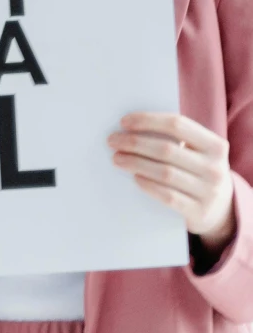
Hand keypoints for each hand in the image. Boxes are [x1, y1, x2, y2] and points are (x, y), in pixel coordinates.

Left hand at [109, 111, 234, 252]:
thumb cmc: (199, 172)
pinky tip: (135, 177)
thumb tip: (133, 127)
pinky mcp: (198, 211)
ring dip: (136, 163)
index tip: (124, 122)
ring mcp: (208, 191)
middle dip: (135, 143)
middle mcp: (215, 167)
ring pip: (165, 173)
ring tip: (117, 158)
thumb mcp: (200, 153)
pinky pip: (167, 196)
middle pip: (167, 149)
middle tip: (113, 141)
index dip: (148, 121)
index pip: (178, 125)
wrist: (220, 209)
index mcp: (216, 145)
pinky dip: (148, 185)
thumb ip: (178, 140)